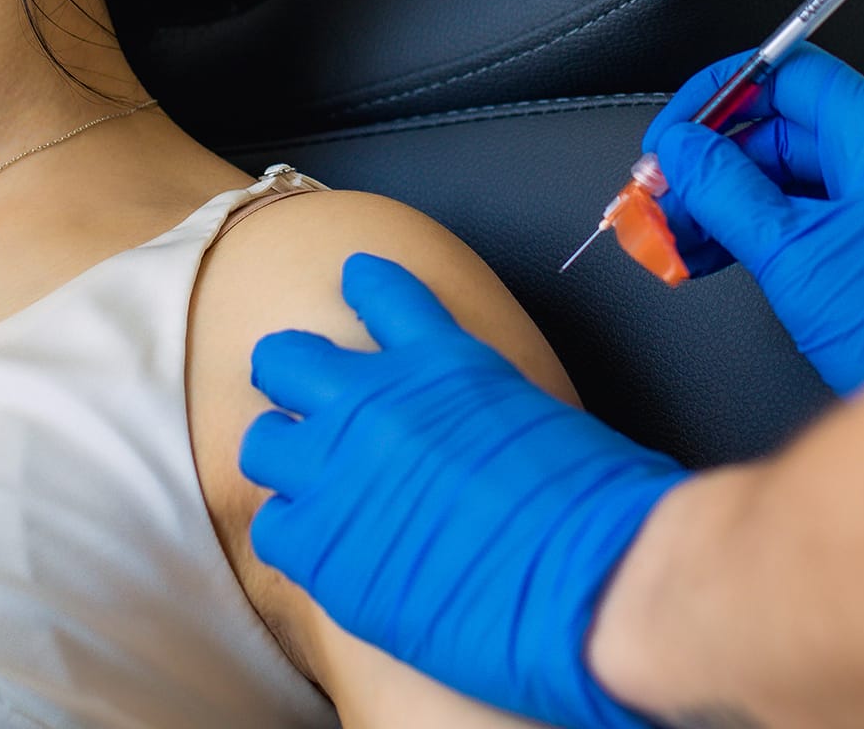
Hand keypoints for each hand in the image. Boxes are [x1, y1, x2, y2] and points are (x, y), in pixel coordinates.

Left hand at [243, 253, 685, 727]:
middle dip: (289, 377)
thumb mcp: (543, 418)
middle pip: (286, 358)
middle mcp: (375, 401)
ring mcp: (339, 471)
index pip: (381, 290)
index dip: (365, 284)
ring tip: (308, 486)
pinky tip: (322, 552)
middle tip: (305, 405)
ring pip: (263, 443)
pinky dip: (293, 536)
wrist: (597, 581)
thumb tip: (485, 431)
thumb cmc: (600, 509)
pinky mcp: (326, 548)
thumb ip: (488, 409)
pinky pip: (273, 528)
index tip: (356, 281)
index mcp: (441, 360)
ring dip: (284, 460)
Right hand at [648, 43, 863, 395]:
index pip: (788, 74)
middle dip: (715, 163)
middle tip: (664, 195)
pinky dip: (771, 229)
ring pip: (802, 177)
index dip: (719, 96)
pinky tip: (720, 255)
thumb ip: (725, 191)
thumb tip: (682, 151)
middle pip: (789, 129)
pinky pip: (826, 213)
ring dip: (733, 202)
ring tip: (680, 236)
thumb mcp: (792, 255)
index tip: (675, 133)